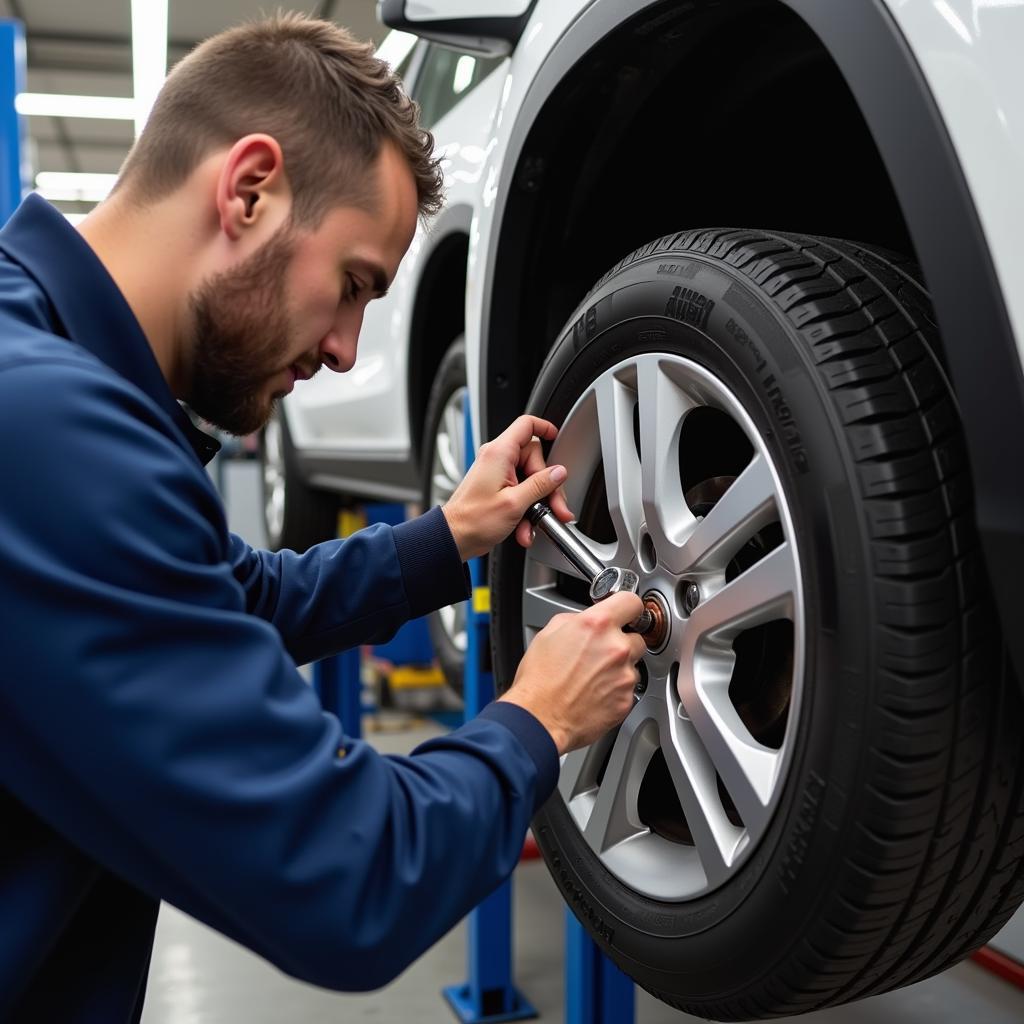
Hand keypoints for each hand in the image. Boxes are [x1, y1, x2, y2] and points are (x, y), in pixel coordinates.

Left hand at [440, 414, 573, 560]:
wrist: (456, 537)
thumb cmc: (473, 520)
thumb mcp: (514, 503)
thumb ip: (540, 485)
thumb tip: (559, 473)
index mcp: (499, 453)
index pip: (526, 425)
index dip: (544, 427)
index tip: (557, 437)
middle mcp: (497, 459)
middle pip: (534, 460)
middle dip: (546, 486)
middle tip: (553, 506)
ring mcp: (497, 473)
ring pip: (530, 479)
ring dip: (536, 504)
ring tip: (534, 522)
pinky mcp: (497, 487)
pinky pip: (521, 491)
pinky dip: (526, 510)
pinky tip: (524, 528)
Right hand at [498, 592, 647, 753]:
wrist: (539, 718)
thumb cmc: (539, 680)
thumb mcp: (549, 633)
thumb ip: (576, 619)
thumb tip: (585, 619)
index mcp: (597, 625)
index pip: (632, 602)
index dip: (627, 606)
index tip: (626, 612)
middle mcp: (616, 648)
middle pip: (636, 637)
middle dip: (621, 643)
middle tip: (600, 653)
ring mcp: (624, 676)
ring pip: (633, 665)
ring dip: (618, 668)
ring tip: (591, 677)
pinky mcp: (626, 700)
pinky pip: (628, 689)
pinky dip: (615, 690)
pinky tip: (594, 692)